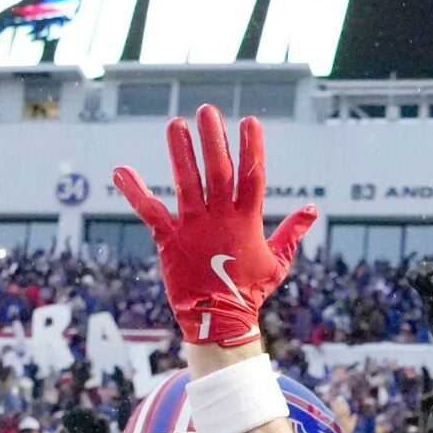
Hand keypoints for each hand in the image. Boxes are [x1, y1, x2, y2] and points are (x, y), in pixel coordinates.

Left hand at [112, 105, 317, 350]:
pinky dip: (134, 190)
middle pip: (218, 171)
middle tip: (207, 110)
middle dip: (213, 139)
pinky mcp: (169, 240)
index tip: (249, 121)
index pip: (252, 176)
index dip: (252, 147)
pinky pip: (150, 211)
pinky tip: (120, 170)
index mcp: (248, 221)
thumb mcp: (278, 261)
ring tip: (175, 124)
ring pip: (187, 182)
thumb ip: (292, 232)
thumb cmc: (250, 292)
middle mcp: (220, 219)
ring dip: (180, 152)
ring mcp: (194, 228)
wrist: (218, 322)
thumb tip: (312, 209)